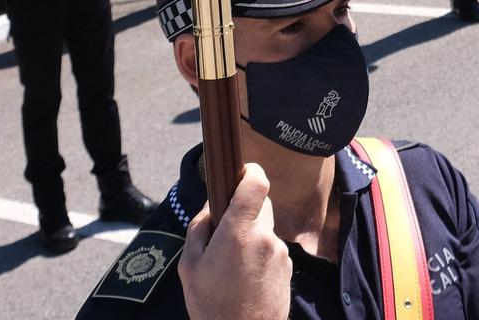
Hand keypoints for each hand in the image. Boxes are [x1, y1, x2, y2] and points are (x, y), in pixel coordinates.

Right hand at [180, 162, 289, 319]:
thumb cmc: (212, 307)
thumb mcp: (189, 267)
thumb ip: (199, 228)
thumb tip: (210, 205)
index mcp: (239, 232)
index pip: (256, 183)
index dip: (249, 172)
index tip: (240, 173)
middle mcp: (265, 238)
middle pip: (259, 206)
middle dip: (243, 213)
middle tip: (224, 235)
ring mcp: (280, 254)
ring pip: (264, 230)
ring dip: (251, 238)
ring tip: (231, 268)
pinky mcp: (288, 268)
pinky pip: (272, 250)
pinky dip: (260, 256)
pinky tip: (245, 279)